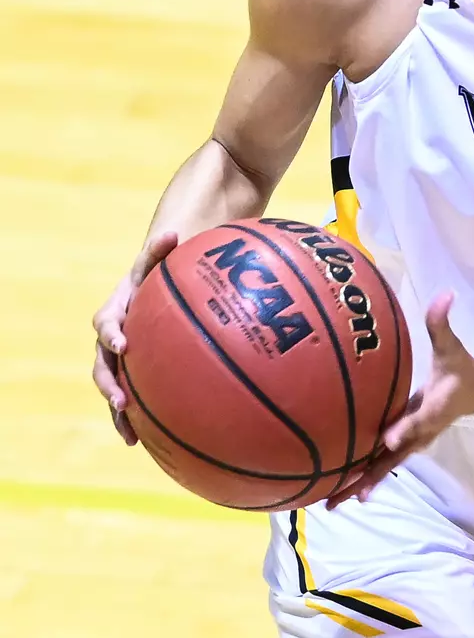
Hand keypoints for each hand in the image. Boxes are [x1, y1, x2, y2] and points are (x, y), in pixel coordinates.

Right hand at [91, 232, 178, 444]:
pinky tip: (143, 442)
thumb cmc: (159, 272)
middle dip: (109, 384)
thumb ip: (161, 249)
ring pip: (112, 387)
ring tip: (129, 434)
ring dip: (116, 410)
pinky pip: (130, 398)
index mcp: (116, 310)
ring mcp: (120, 358)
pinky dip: (134, 419)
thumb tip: (172, 231)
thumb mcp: (159, 259)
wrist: (154, 286)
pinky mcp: (133, 372)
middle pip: (101, 364)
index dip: (111, 333)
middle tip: (122, 401)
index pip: (106, 323)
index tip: (123, 344)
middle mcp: (112, 337)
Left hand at [328, 293, 473, 506]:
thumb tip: (444, 294)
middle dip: (370, 476)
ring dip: (361, 484)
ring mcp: (413, 439)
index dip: (406, 428)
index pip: (420, 419)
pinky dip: (363, 476)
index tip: (389, 439)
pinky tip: (340, 489)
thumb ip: (442, 323)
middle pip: (394, 458)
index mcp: (435, 408)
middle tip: (346, 496)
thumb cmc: (463, 367)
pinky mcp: (406, 441)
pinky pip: (382, 461)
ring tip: (333, 503)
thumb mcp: (453, 345)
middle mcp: (422, 431)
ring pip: (385, 466)